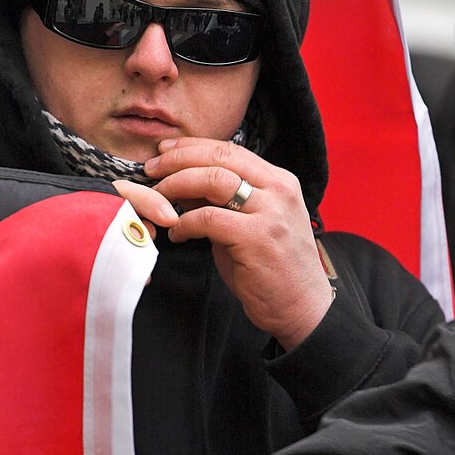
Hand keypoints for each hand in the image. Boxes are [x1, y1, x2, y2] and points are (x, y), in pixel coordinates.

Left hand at [115, 137, 333, 349]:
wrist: (303, 307)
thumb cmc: (273, 269)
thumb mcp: (250, 225)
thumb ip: (222, 202)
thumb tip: (182, 184)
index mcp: (280, 182)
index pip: (231, 150)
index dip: (193, 147)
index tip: (165, 151)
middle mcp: (279, 190)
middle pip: (220, 158)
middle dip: (178, 159)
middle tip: (152, 169)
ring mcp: (271, 213)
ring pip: (213, 180)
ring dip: (177, 186)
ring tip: (158, 199)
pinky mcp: (258, 238)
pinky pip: (208, 218)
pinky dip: (185, 223)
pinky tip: (177, 234)